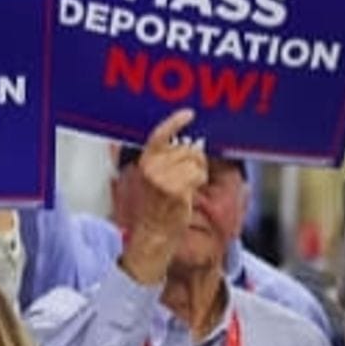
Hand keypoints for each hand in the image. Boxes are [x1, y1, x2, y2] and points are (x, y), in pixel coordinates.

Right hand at [134, 109, 207, 231]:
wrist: (153, 231)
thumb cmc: (155, 207)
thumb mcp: (152, 177)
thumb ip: (165, 159)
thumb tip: (189, 144)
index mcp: (145, 161)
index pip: (160, 134)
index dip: (175, 122)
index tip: (189, 114)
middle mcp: (153, 167)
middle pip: (187, 149)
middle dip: (193, 160)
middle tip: (185, 177)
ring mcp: (164, 178)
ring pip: (195, 161)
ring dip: (198, 172)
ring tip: (185, 186)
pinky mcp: (176, 189)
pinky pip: (198, 174)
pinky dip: (198, 181)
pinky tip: (188, 192)